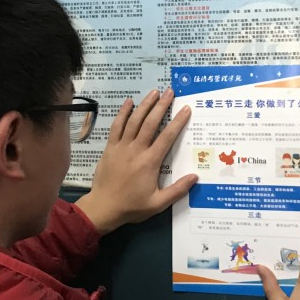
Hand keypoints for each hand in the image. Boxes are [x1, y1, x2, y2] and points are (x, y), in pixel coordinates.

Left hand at [75, 89, 197, 233]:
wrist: (103, 207)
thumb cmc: (132, 206)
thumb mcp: (158, 204)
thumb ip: (177, 190)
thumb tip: (195, 177)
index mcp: (150, 162)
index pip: (167, 137)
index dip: (177, 121)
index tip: (185, 109)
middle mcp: (136, 150)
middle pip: (151, 123)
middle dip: (161, 106)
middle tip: (170, 92)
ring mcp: (121, 147)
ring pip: (134, 120)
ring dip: (145, 105)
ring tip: (154, 92)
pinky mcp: (110, 147)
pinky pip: (116, 126)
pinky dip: (123, 113)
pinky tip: (129, 102)